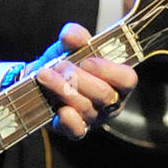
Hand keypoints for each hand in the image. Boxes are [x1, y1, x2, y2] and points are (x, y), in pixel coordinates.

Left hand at [26, 22, 137, 140]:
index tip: (87, 61)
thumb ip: (74, 37)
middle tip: (60, 66)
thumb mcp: (69, 46)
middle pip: (104, 95)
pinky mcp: (75, 130)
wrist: (39, 82)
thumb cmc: (64, 64)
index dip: (109, 71)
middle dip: (79, 79)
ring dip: (63, 89)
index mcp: (117, 80)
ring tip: (45, 75)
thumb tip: (72, 36)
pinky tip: (59, 109)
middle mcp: (110, 102)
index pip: (127, 79)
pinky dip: (68, 120)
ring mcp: (94, 118)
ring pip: (86, 107)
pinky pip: (77, 131)